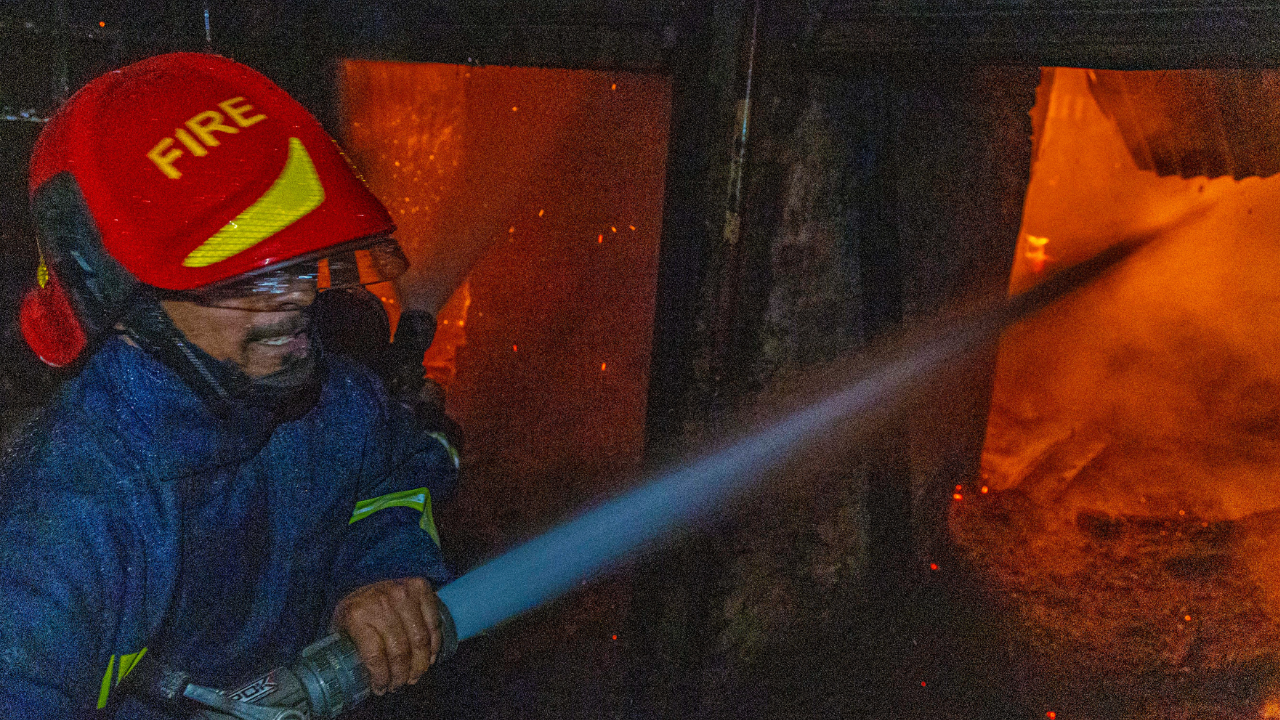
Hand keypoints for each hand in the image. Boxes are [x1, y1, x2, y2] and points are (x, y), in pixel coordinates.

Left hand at [331, 577, 441, 693]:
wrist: (363, 572)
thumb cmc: (354, 606)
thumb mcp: (341, 627)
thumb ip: (350, 649)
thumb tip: (357, 680)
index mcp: (357, 615)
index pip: (375, 656)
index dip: (381, 677)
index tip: (382, 688)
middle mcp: (381, 603)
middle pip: (400, 650)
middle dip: (402, 675)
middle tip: (400, 684)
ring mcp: (403, 593)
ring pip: (420, 639)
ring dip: (420, 664)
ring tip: (415, 675)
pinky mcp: (420, 587)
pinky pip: (433, 623)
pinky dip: (434, 644)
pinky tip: (430, 656)